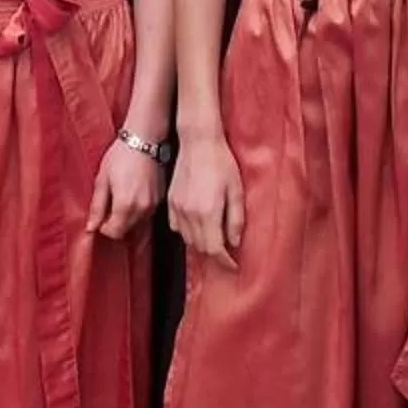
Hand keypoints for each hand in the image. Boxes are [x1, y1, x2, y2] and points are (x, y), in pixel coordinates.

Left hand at [85, 143, 161, 241]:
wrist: (144, 139)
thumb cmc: (121, 155)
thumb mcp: (102, 179)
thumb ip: (97, 206)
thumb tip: (91, 227)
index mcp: (125, 205)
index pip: (114, 232)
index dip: (103, 227)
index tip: (100, 214)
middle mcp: (142, 209)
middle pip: (126, 231)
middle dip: (115, 223)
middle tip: (109, 205)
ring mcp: (154, 204)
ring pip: (138, 224)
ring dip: (127, 218)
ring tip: (121, 196)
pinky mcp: (161, 198)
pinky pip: (147, 214)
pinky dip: (138, 211)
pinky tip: (132, 194)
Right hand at [169, 133, 243, 265]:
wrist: (198, 142)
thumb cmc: (221, 163)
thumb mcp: (236, 191)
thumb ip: (235, 219)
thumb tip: (234, 242)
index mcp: (208, 212)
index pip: (214, 249)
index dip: (225, 261)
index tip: (233, 265)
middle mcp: (190, 214)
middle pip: (200, 247)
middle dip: (215, 253)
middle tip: (227, 252)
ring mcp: (177, 208)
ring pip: (187, 239)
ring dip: (201, 244)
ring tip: (214, 240)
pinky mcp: (171, 202)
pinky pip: (177, 227)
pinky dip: (187, 233)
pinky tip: (197, 227)